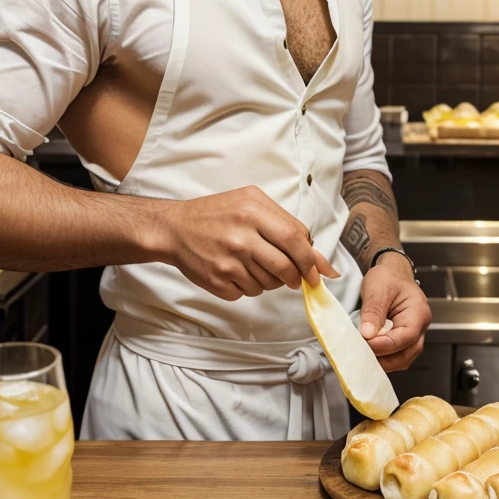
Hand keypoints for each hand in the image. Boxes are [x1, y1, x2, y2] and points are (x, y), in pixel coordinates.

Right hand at [160, 185, 339, 300]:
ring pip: (268, 284)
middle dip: (296, 277)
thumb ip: (287, 226)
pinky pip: (248, 293)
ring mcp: (228, 260)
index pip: (295, 239)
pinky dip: (248, 286)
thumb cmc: (216, 214)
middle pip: (285, 267)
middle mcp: (240, 235)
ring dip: (269, 280)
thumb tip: (324, 264)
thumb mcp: (251, 204)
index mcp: (252, 210)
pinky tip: (235, 271)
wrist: (174, 228)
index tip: (315, 270)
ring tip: (252, 264)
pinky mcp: (217, 280)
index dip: (309, 259)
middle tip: (294, 278)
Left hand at [359, 252, 431, 371]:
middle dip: (385, 358)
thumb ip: (373, 311)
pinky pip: (397, 355)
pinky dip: (384, 358)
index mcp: (418, 312)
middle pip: (407, 353)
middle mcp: (420, 327)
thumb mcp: (377, 288)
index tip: (366, 344)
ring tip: (364, 355)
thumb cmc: (388, 277)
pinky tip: (370, 353)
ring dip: (384, 361)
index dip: (385, 345)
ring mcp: (413, 335)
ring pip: (403, 358)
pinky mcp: (403, 339)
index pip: (405, 337)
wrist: (390, 273)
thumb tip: (368, 334)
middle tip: (362, 354)